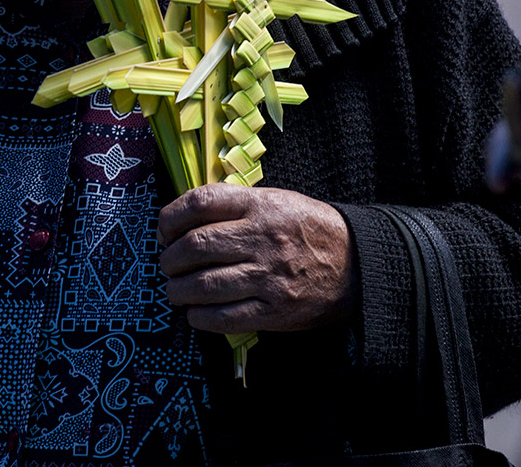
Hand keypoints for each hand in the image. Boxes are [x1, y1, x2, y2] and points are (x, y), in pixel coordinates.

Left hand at [157, 183, 356, 334]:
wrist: (357, 265)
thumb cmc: (307, 230)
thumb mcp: (276, 201)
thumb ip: (234, 206)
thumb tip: (182, 221)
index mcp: (260, 206)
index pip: (201, 202)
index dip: (171, 217)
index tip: (164, 230)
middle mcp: (262, 239)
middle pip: (195, 246)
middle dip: (169, 259)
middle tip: (167, 264)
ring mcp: (268, 277)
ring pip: (203, 284)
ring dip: (177, 290)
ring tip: (175, 290)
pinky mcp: (275, 311)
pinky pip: (223, 317)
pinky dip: (199, 317)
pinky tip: (195, 312)